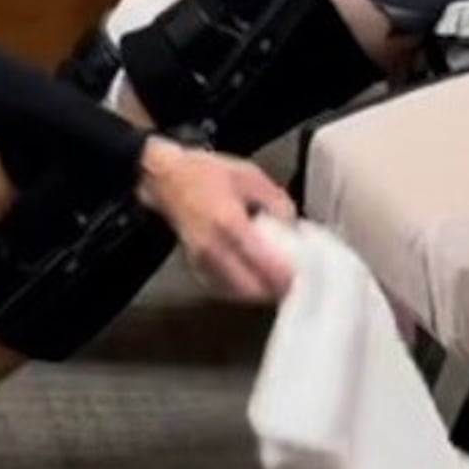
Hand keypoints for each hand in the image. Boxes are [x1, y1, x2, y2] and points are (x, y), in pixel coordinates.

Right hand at [135, 138, 296, 301]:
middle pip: (252, 287)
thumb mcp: (249, 175)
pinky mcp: (196, 268)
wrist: (166, 179)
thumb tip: (293, 225)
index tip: (302, 274)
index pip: (263, 263)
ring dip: (260, 291)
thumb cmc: (204, 174)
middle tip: (293, 281)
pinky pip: (224, 290)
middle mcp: (213, 248)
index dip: (285, 275)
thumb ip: (275, 200)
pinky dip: (242, 290)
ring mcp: (202, 262)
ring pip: (239, 293)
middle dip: (276, 288)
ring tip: (276, 279)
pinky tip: (253, 278)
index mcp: (228, 223)